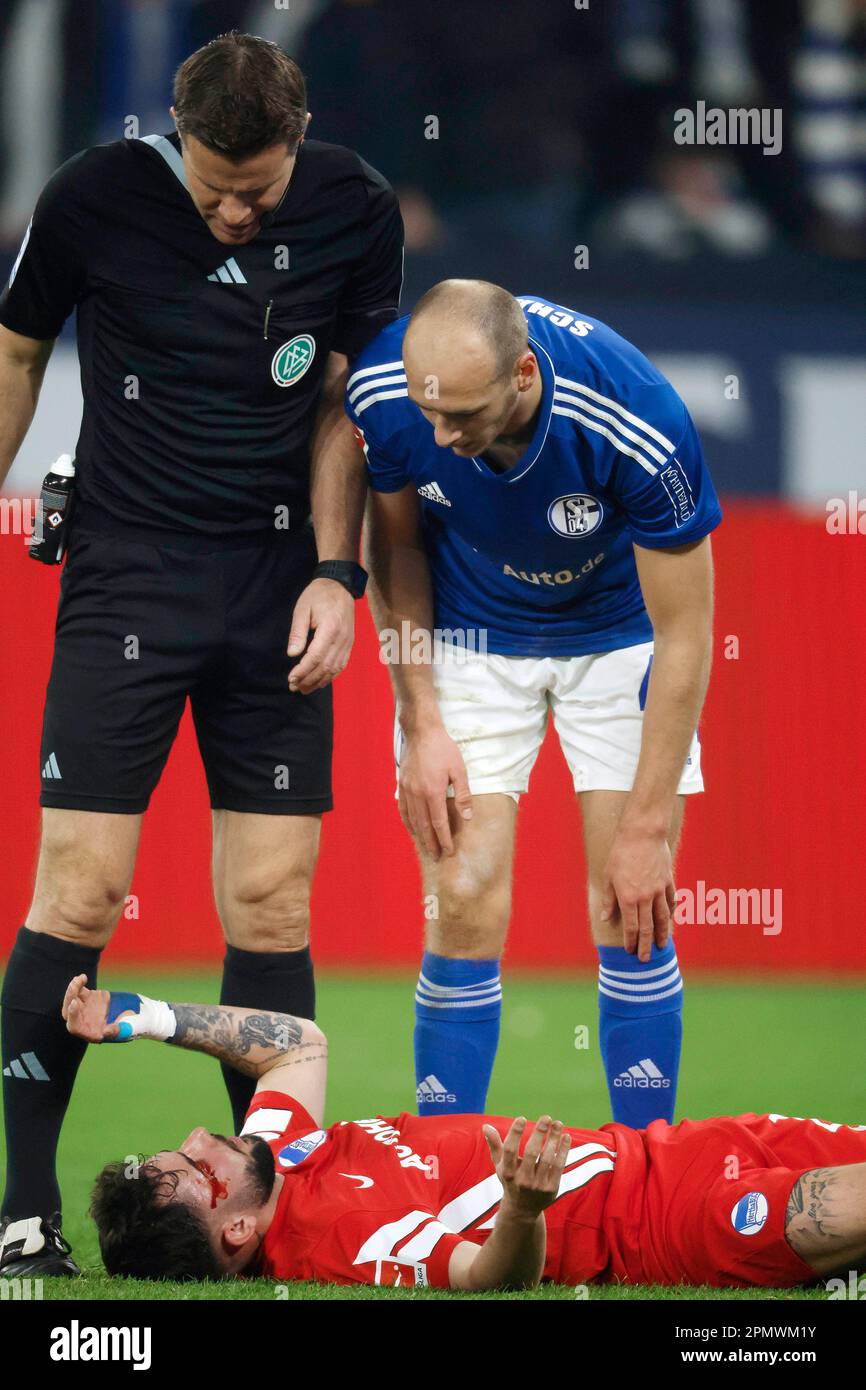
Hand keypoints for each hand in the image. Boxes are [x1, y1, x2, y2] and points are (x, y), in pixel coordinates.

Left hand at [62, 974, 126, 1041]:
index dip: (72, 1015)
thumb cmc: (124, 1027)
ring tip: (80, 979)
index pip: (73, 1026)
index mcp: (87, 1032)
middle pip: (68, 1010)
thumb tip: (106, 1031)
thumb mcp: (122, 1031)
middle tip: (75, 986)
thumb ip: (115, 1031)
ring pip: (72, 998)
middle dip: (70, 998)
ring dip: (73, 988)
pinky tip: (83, 977)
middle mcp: (82, 1021)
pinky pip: (79, 989)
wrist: (126, 1016)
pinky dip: (79, 982)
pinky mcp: (86, 997)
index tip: (74, 1003)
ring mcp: (83, 1008)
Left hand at [287, 578, 354, 693]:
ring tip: (304, 689)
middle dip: (308, 679)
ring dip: (319, 681)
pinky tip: (319, 681)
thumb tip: (292, 654)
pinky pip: (341, 665)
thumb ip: (297, 632)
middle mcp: (342, 638)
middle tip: (294, 687)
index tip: (290, 678)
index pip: (315, 656)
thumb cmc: (318, 595)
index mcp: (330, 628)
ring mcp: (348, 643)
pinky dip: (330, 676)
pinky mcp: (350, 645)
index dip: (303, 670)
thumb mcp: (302, 609)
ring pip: (334, 669)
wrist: (340, 586)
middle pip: (325, 666)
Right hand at [398, 723, 471, 856]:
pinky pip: (403, 809)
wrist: (421, 732)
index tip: (448, 851)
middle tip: (436, 857)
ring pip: (412, 820)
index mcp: (433, 792)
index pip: (439, 823)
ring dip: (419, 836)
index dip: (444, 839)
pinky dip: (407, 822)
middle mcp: (418, 794)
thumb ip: (463, 795)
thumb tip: (467, 816)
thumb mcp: (459, 770)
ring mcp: (407, 790)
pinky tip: (412, 829)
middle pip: (424, 826)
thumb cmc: (443, 749)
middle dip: (431, 843)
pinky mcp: (401, 785)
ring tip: (425, 848)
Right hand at [483, 1116, 570, 1219]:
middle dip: (539, 1133)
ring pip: (547, 1158)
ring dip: (554, 1139)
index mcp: (507, 1172)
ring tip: (558, 1124)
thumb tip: (486, 1125)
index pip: (510, 1150)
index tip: (522, 1118)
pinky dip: (563, 1150)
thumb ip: (494, 1145)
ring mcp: (538, 1186)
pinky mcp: (551, 1189)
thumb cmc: (510, 1180)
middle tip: (546, 1117)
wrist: (523, 1210)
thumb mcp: (500, 1165)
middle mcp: (522, 1180)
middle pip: (531, 1152)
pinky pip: (559, 1166)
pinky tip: (566, 1137)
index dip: (515, 1133)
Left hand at [600, 825, 676, 961]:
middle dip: (646, 945)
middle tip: (646, 960)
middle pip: (648, 927)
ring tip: (661, 946)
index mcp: (629, 898)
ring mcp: (659, 890)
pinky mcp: (668, 881)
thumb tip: (605, 918)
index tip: (630, 951)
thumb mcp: (608, 876)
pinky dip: (671, 912)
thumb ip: (609, 900)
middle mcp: (646, 897)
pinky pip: (671, 901)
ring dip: (662, 934)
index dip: (631, 941)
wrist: (642, 834)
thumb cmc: (621, 853)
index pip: (632, 927)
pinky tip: (670, 920)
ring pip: (663, 918)